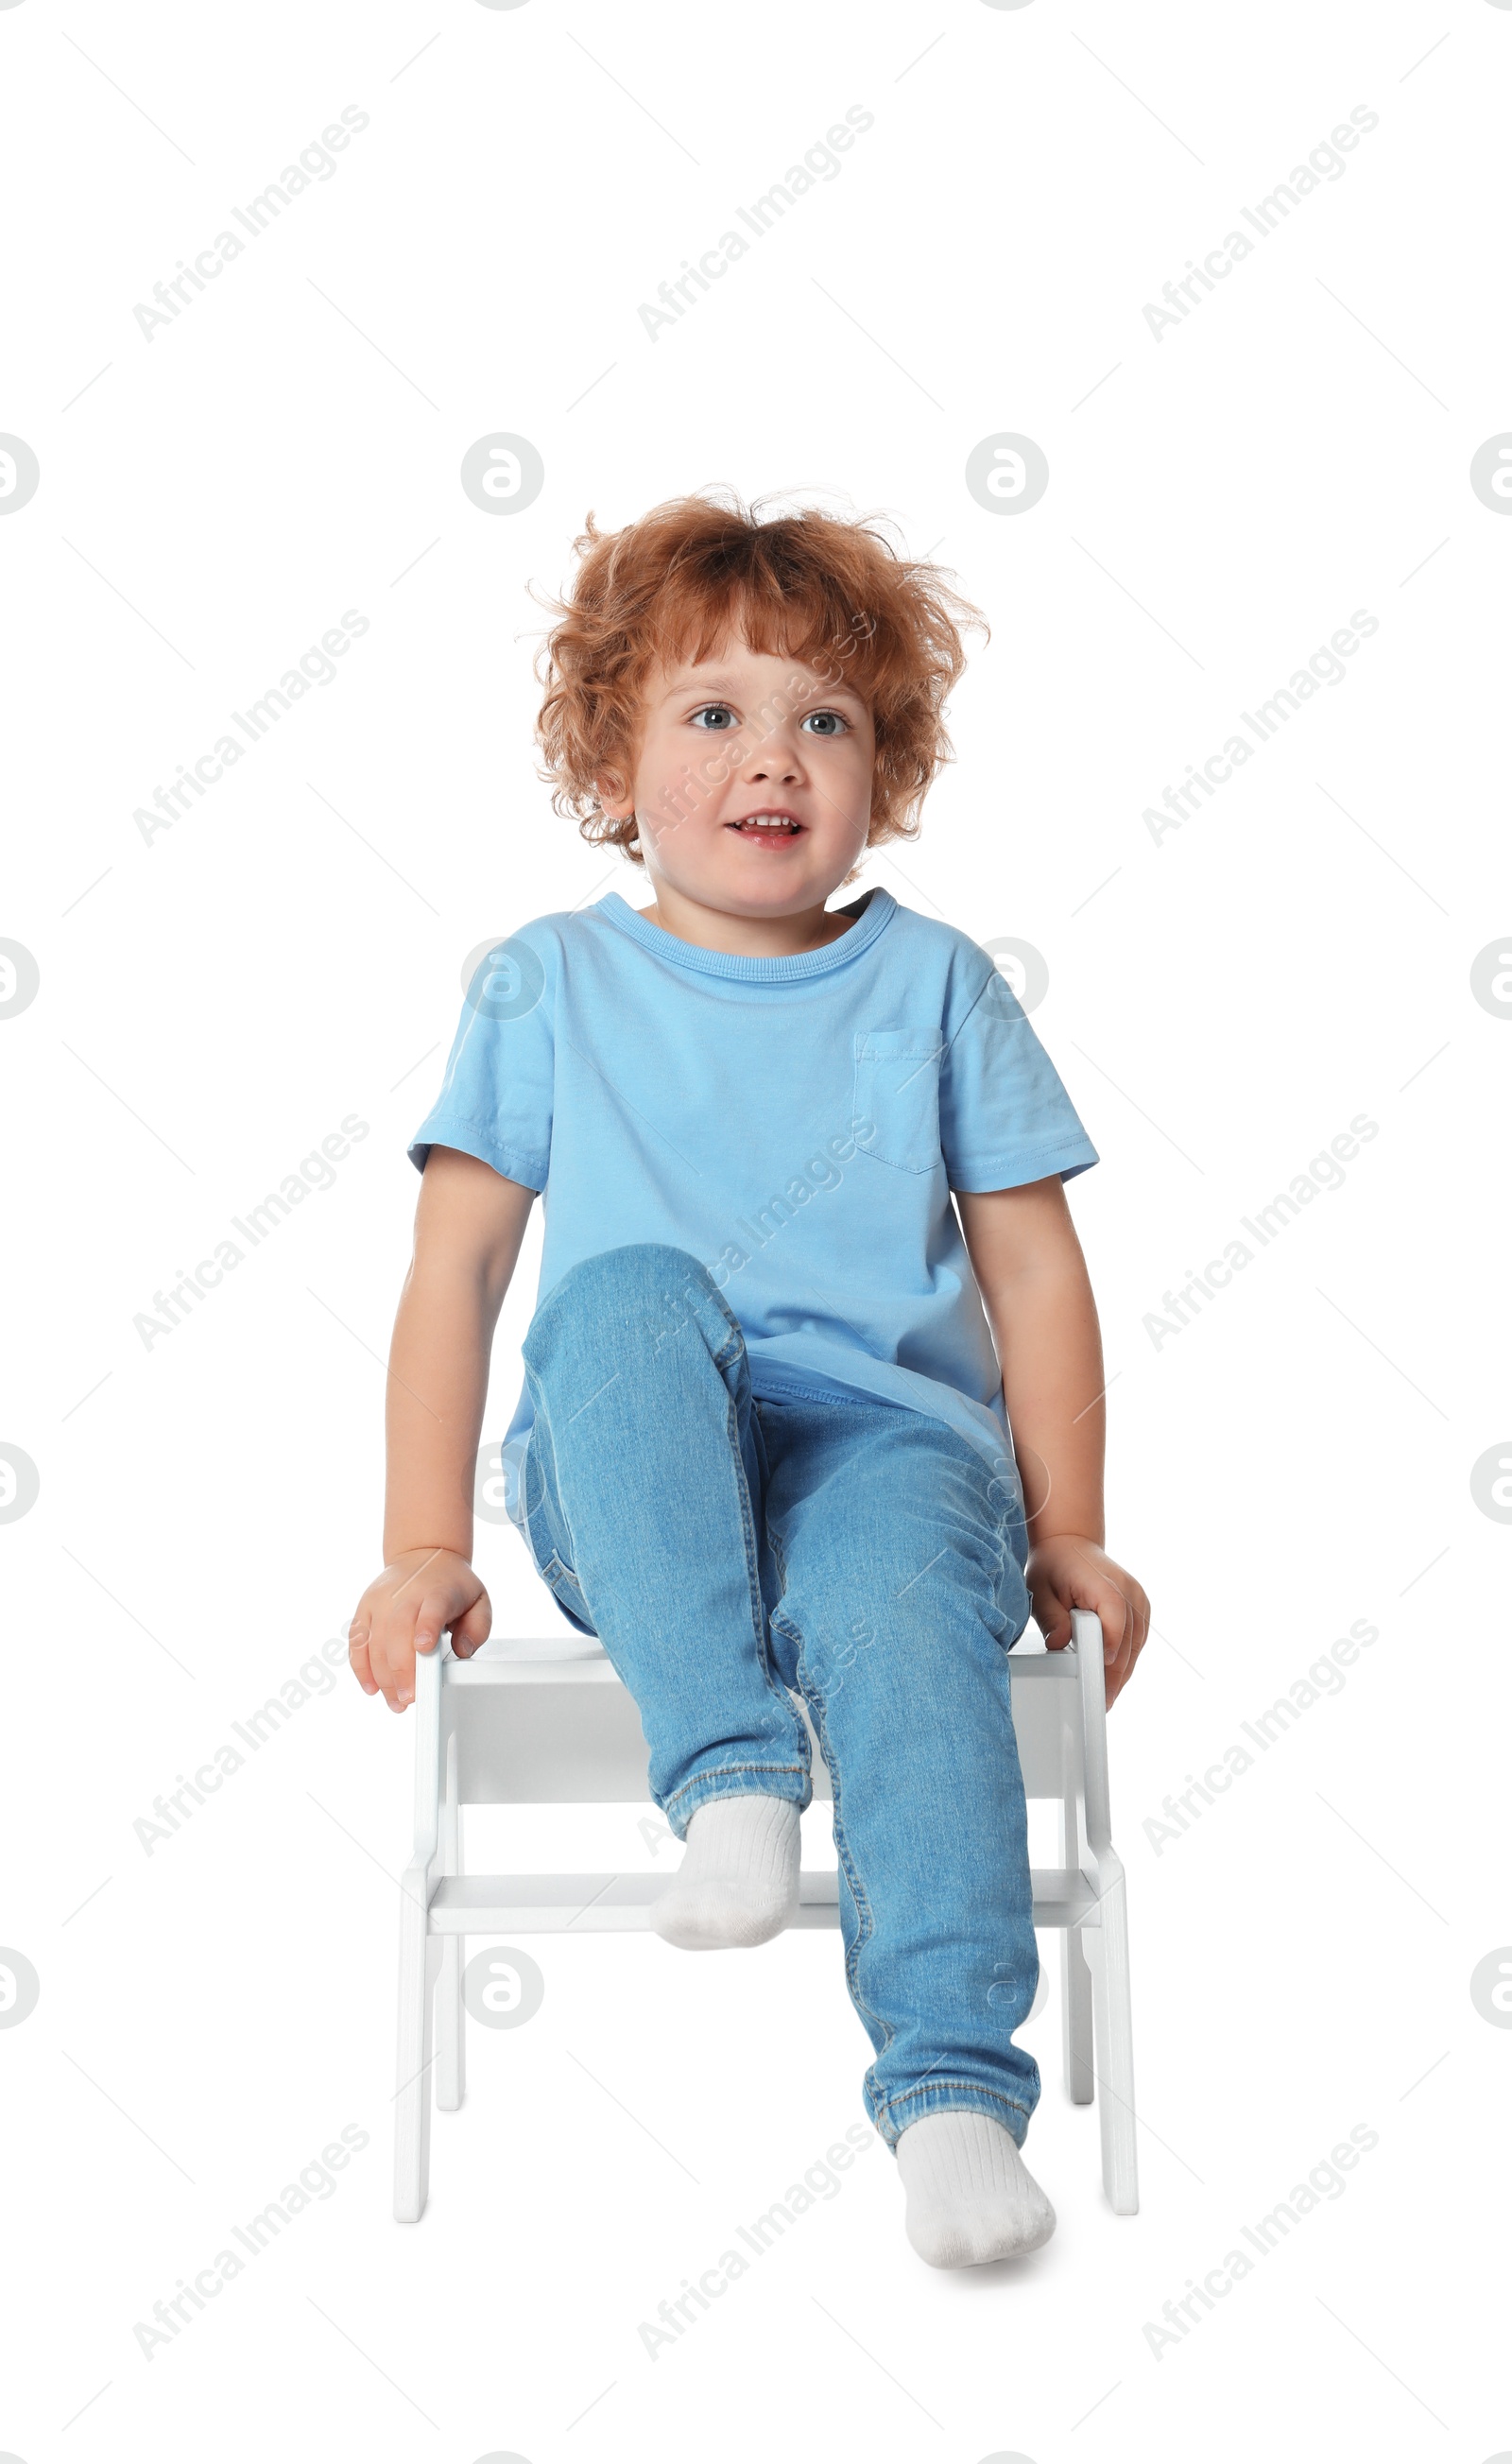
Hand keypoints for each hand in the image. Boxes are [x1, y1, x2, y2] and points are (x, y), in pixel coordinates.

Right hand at [347, 1547, 491, 1711]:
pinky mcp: (364, 1608)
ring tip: (396, 1702)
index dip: (426, 1628)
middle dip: (402, 1670)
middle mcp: (406, 1594)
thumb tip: (462, 1651)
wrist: (423, 1555)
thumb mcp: (478, 1601)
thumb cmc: (452, 1585)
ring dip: (383, 1677)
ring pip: (375, 1641)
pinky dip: (361, 1667)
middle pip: (398, 1632)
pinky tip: (371, 1687)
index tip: (424, 1648)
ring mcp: (381, 1601)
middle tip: (410, 1698)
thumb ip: (477, 1628)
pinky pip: (357, 1641)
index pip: (431, 1609)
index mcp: (437, 1592)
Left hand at [1025, 1534, 1148, 1708]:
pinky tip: (1114, 1676)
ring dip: (1123, 1671)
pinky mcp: (1141, 1605)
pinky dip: (1127, 1657)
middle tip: (1101, 1704)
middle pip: (1128, 1642)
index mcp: (1105, 1585)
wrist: (1070, 1543)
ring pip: (1137, 1645)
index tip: (1100, 1683)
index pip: (1115, 1624)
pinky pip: (1138, 1639)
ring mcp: (1139, 1598)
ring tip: (1107, 1697)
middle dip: (1115, 1675)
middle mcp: (1129, 1590)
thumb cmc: (1054, 1566)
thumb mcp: (1041, 1590)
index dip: (1108, 1654)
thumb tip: (1060, 1643)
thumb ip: (1051, 1618)